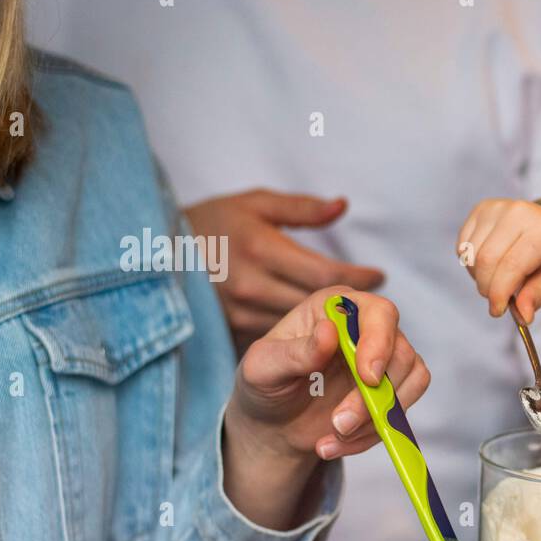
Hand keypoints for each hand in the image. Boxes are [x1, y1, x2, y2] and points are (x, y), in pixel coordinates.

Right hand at [186, 189, 384, 337]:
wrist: (161, 253)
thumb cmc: (216, 222)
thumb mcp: (256, 203)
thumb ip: (302, 209)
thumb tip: (342, 206)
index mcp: (261, 249)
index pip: (324, 274)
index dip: (357, 278)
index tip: (379, 276)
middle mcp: (252, 285)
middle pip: (317, 306)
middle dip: (352, 305)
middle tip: (376, 301)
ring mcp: (242, 312)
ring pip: (302, 327)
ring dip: (334, 326)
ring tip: (359, 318)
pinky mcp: (235, 330)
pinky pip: (281, 338)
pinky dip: (306, 337)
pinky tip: (326, 333)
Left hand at [223, 287, 429, 528]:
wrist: (274, 423)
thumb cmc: (265, 385)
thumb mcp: (264, 368)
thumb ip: (295, 352)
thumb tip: (330, 332)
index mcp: (335, 307)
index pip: (378, 312)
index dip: (380, 343)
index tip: (366, 378)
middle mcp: (368, 327)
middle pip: (400, 352)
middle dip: (373, 397)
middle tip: (339, 424)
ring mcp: (385, 358)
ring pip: (410, 381)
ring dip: (376, 418)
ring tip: (334, 435)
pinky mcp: (394, 389)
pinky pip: (404, 410)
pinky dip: (376, 433)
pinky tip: (342, 443)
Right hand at [456, 198, 540, 322]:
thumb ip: (539, 296)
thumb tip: (523, 316)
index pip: (511, 266)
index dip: (499, 293)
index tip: (498, 311)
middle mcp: (518, 212)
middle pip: (486, 260)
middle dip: (487, 288)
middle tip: (498, 299)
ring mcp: (497, 207)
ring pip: (471, 254)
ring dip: (479, 277)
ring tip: (499, 278)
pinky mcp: (481, 209)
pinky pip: (463, 245)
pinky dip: (471, 263)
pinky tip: (491, 264)